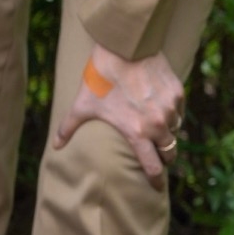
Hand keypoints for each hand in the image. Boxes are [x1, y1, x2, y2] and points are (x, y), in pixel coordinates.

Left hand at [53, 43, 183, 189]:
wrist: (125, 47)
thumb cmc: (101, 78)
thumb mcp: (82, 105)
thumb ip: (68, 128)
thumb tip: (55, 146)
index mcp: (137, 133)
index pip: (153, 167)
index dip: (156, 180)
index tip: (156, 187)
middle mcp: (158, 124)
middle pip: (169, 152)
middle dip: (164, 156)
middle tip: (157, 155)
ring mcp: (170, 108)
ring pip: (175, 130)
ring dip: (167, 132)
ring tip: (154, 127)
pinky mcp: (178, 93)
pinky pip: (178, 110)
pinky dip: (171, 112)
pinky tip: (158, 106)